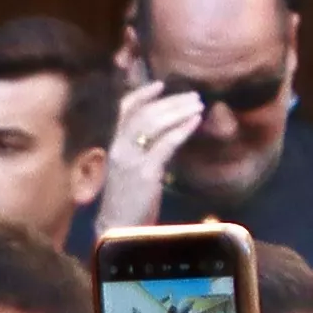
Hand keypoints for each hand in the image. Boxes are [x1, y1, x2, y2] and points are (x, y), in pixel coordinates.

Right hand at [103, 83, 205, 227]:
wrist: (118, 228)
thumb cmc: (128, 198)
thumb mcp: (132, 167)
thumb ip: (144, 148)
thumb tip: (170, 128)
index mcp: (114, 146)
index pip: (123, 112)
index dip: (141, 95)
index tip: (160, 84)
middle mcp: (119, 149)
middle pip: (144, 114)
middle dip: (170, 102)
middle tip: (193, 96)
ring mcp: (130, 161)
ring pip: (153, 125)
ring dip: (179, 111)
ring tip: (198, 105)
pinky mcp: (144, 173)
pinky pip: (165, 145)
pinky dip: (182, 130)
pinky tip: (196, 122)